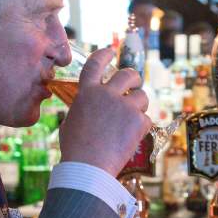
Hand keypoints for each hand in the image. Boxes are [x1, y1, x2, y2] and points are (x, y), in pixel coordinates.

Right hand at [59, 47, 151, 176]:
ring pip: (142, 97)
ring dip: (140, 106)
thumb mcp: (71, 122)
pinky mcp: (138, 120)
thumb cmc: (75, 150)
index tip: (111, 51)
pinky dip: (142, 127)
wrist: (89, 166)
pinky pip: (146, 119)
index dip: (104, 55)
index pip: (96, 64)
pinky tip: (132, 137)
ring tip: (132, 120)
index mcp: (87, 93)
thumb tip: (87, 109)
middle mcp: (106, 94)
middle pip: (128, 74)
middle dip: (135, 78)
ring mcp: (124, 106)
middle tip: (135, 85)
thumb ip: (82, 110)